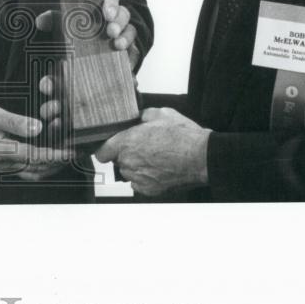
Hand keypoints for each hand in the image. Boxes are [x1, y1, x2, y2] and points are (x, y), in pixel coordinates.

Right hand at [0, 103, 72, 180]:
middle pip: (38, 169)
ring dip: (51, 167)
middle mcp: (5, 163)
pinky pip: (27, 171)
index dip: (55, 155)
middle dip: (58, 162)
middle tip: (75, 153)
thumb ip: (15, 122)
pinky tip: (49, 158)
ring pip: (34, 173)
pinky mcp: (4, 165)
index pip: (35, 156)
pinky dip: (41, 167)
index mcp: (3, 151)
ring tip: (66, 156)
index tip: (70, 151)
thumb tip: (38, 128)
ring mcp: (4, 167)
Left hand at [36, 0, 139, 129]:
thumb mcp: (64, 22)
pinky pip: (132, 58)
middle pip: (123, 15)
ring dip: (125, 39)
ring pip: (130, 33)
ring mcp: (123, 36)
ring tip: (118, 46)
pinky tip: (128, 72)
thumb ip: (53, 20)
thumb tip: (40, 22)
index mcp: (101, 7)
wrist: (84, 52)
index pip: (110, 0)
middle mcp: (115, 20)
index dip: (110, 5)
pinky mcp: (127, 55)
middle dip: (118, 22)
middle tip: (111, 31)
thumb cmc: (77, 29)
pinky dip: (131, 64)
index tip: (106, 13)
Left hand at [95, 107, 209, 195]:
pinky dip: (146, 178)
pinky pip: (140, 184)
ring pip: (129, 173)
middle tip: (144, 148)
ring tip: (154, 158)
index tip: (112, 148)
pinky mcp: (150, 189)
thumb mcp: (162, 114)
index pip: (102, 152)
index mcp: (127, 142)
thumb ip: (144, 115)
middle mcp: (129, 162)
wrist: (202, 157)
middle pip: (118, 161)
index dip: (107, 149)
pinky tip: (159, 169)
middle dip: (127, 155)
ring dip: (137, 167)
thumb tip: (140, 117)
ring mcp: (139, 178)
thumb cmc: (184, 137)